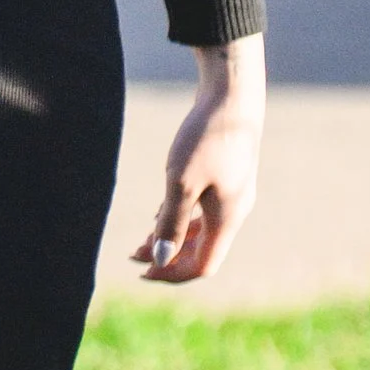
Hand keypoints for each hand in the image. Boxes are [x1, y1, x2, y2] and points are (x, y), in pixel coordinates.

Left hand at [136, 33, 264, 283]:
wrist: (232, 95)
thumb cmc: (205, 139)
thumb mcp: (180, 184)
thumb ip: (171, 224)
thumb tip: (159, 259)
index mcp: (227, 219)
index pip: (202, 265)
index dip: (172, 273)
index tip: (142, 272)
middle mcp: (235, 211)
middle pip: (202, 250)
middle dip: (169, 257)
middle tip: (133, 256)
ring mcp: (234, 193)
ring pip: (203, 229)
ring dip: (173, 237)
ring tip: (142, 240)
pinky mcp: (228, 176)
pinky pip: (205, 210)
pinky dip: (182, 217)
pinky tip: (161, 212)